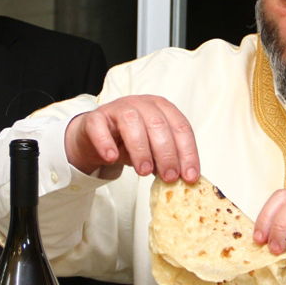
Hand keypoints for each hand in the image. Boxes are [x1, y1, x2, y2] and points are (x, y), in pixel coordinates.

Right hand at [64, 95, 199, 182]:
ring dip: (141, 149)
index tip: (189, 176)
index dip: (188, 153)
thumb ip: (168, 161)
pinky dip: (106, 143)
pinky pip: (99, 126)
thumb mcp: (154, 151)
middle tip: (169, 177)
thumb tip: (184, 180)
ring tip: (144, 172)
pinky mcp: (95, 118)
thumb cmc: (130, 142)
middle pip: (158, 124)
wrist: (97, 138)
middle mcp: (142, 104)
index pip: (181, 127)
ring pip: (131, 122)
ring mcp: (117, 108)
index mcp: (162, 108)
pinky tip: (111, 158)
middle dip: (167, 153)